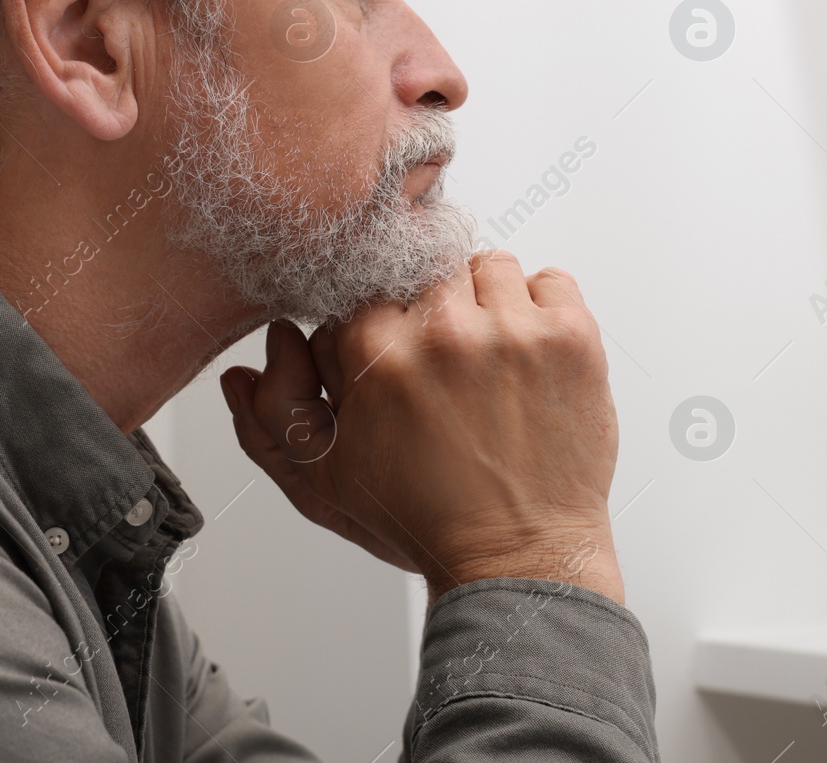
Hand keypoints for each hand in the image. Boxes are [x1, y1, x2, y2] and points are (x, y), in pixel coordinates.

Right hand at [221, 251, 623, 603]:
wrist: (519, 561)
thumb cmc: (425, 522)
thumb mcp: (323, 479)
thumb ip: (273, 415)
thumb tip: (255, 357)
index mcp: (376, 352)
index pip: (370, 285)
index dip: (384, 321)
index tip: (401, 353)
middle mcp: (444, 330)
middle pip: (431, 266)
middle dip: (435, 306)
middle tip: (448, 363)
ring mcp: (514, 330)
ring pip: (491, 265)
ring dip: (490, 303)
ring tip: (492, 362)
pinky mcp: (571, 338)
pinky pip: (552, 279)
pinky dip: (544, 309)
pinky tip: (531, 359)